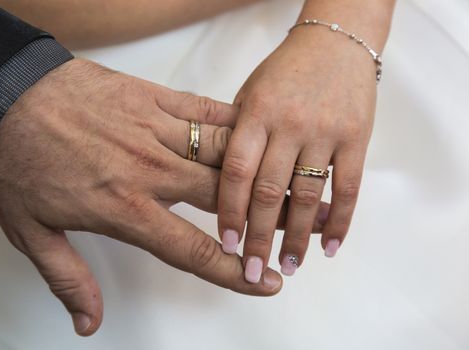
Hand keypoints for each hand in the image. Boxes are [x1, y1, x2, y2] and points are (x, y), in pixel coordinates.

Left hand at [0, 59, 328, 335]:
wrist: (5, 96)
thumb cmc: (18, 160)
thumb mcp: (31, 232)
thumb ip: (68, 278)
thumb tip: (88, 323)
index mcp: (124, 208)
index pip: (192, 249)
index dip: (234, 271)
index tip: (265, 281)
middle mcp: (149, 172)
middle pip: (222, 200)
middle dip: (265, 217)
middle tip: (298, 229)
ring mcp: (154, 131)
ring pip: (223, 154)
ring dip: (260, 171)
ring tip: (293, 183)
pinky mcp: (153, 99)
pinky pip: (204, 111)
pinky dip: (233, 122)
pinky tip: (256, 132)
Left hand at [218, 23, 376, 281]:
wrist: (335, 43)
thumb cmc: (284, 72)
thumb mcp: (249, 94)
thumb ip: (236, 135)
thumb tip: (221, 185)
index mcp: (255, 114)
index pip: (236, 172)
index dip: (228, 212)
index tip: (225, 244)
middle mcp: (288, 125)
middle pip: (269, 192)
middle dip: (259, 237)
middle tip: (253, 270)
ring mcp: (324, 132)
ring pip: (308, 196)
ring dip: (297, 237)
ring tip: (288, 266)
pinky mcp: (356, 137)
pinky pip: (348, 187)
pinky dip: (340, 221)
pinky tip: (330, 247)